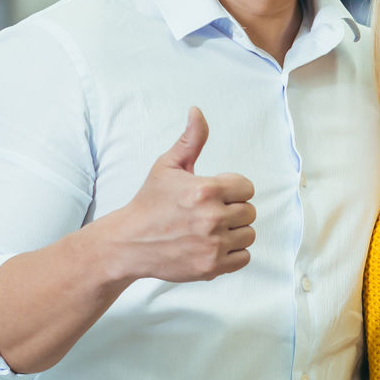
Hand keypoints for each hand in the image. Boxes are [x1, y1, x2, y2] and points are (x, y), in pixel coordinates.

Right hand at [88, 107, 255, 284]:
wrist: (129, 242)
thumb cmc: (149, 203)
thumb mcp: (167, 166)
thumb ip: (190, 140)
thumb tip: (197, 112)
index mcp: (205, 190)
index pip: (246, 188)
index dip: (233, 189)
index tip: (215, 194)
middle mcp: (212, 218)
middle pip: (249, 212)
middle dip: (233, 210)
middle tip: (210, 213)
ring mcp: (212, 244)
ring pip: (249, 234)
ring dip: (235, 232)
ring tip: (212, 229)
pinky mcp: (211, 267)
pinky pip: (244, 257)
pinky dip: (233, 253)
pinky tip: (214, 245)